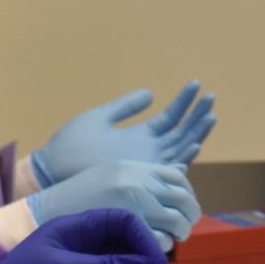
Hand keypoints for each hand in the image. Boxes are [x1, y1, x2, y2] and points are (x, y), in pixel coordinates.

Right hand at [27, 161, 201, 251]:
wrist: (47, 211)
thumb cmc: (78, 195)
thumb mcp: (111, 173)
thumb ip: (142, 175)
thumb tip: (179, 174)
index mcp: (133, 166)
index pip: (178, 175)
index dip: (188, 193)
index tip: (185, 207)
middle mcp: (136, 181)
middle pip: (182, 199)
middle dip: (189, 217)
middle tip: (183, 229)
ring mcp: (131, 205)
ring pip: (175, 222)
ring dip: (178, 234)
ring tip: (169, 240)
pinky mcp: (125, 230)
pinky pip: (158, 240)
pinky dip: (161, 247)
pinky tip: (151, 249)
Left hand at [31, 80, 215, 186]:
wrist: (53, 169)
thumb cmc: (72, 146)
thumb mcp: (100, 118)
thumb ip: (126, 107)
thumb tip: (150, 93)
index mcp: (140, 136)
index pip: (170, 118)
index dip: (184, 102)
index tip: (196, 84)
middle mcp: (149, 152)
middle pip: (182, 133)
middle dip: (198, 115)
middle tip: (212, 97)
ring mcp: (146, 166)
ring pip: (180, 149)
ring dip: (197, 133)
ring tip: (210, 115)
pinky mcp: (139, 179)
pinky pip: (166, 170)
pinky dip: (182, 158)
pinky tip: (194, 145)